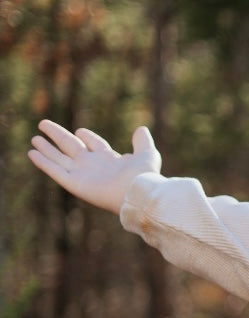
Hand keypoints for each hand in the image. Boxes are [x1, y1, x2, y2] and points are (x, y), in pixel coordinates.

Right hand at [28, 120, 161, 214]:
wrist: (138, 193)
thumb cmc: (144, 175)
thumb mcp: (147, 154)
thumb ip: (142, 142)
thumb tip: (141, 128)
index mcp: (110, 159)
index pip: (94, 144)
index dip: (87, 137)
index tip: (80, 131)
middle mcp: (93, 166)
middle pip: (71, 146)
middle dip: (58, 136)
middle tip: (43, 124)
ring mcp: (82, 174)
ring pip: (59, 158)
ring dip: (47, 149)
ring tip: (34, 138)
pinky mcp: (74, 183)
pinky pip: (54, 170)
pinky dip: (43, 162)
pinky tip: (32, 153)